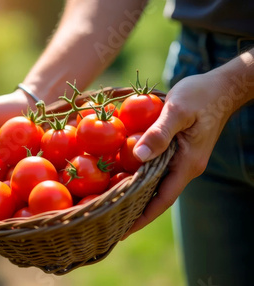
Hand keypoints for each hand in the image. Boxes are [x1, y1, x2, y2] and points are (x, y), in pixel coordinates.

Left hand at [121, 71, 238, 239]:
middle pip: (156, 196)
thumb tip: (138, 156)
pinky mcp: (175, 151)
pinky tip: (118, 174)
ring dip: (134, 193)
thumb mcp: (177, 110)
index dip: (142, 217)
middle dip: (133, 210)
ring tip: (108, 204)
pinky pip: (154, 168)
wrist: (221, 87)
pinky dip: (137, 174)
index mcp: (187, 165)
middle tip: (106, 222)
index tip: (122, 232)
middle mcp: (184, 168)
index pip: (162, 200)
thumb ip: (159, 133)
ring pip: (154, 183)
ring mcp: (180, 160)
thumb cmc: (200, 95)